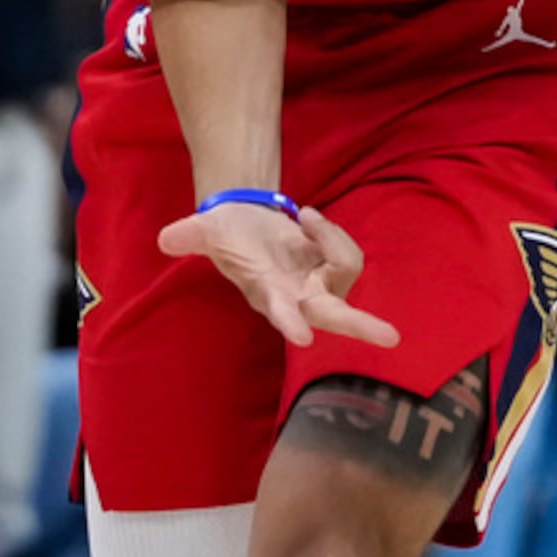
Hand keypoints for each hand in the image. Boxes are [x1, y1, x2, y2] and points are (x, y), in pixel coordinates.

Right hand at [156, 200, 400, 349]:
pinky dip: (332, 232)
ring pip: (348, 268)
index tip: (304, 338)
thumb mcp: (207, 231)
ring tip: (305, 217)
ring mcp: (321, 285)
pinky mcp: (334, 268)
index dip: (291, 323)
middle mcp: (299, 298)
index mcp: (268, 295)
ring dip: (330, 238)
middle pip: (335, 314)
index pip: (281, 312)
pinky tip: (309, 220)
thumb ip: (191, 235)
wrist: (246, 222)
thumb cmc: (227, 235)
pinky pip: (348, 252)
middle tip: (390, 337)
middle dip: (360, 325)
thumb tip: (166, 238)